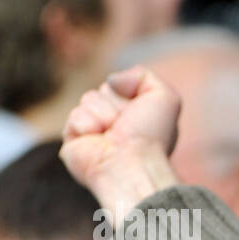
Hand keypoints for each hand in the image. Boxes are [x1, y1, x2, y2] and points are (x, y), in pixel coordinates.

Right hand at [60, 66, 181, 217]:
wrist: (130, 163)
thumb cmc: (151, 136)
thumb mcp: (165, 98)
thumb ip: (143, 76)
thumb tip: (111, 81)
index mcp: (137, 116)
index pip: (122, 87)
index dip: (130, 94)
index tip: (140, 114)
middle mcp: (116, 125)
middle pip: (103, 91)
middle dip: (114, 104)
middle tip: (125, 126)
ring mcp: (94, 132)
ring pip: (87, 100)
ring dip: (103, 114)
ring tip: (112, 135)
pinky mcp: (74, 142)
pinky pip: (74, 116)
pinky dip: (86, 125)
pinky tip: (97, 141)